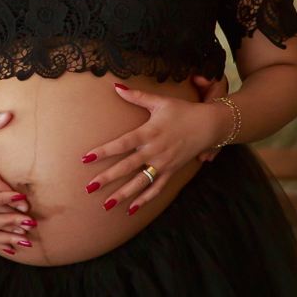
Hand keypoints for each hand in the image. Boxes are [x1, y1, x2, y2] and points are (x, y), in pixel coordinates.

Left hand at [81, 83, 228, 215]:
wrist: (209, 125)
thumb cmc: (183, 111)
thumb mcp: (160, 101)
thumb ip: (137, 96)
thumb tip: (116, 86)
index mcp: (149, 132)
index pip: (122, 144)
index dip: (104, 151)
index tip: (86, 158)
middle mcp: (155, 151)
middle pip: (127, 167)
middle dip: (107, 178)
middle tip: (89, 188)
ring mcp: (163, 164)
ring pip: (140, 182)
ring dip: (123, 194)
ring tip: (106, 205)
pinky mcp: (171, 172)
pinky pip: (157, 189)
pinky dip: (145, 200)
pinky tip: (131, 210)